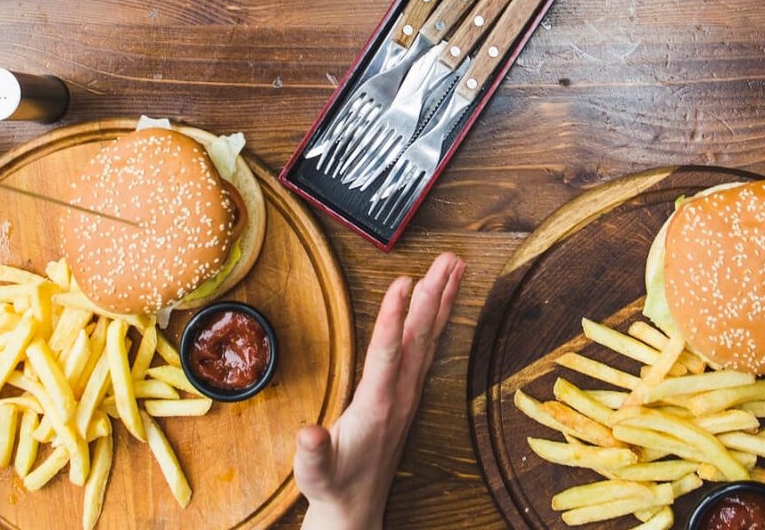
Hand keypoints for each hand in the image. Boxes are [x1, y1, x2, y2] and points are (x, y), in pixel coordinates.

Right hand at [296, 252, 464, 529]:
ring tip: (454, 268)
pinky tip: (440, 303)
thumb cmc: (333, 484)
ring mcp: (407, 392)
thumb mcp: (315, 472)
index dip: (395, 317)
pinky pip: (426, 348)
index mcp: (377, 405)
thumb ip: (314, 453)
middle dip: (433, 295)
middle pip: (419, 337)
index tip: (404, 283)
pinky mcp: (407, 393)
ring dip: (442, 301)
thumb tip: (310, 434)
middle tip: (447, 260)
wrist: (355, 507)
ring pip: (428, 338)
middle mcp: (399, 394)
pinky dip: (436, 320)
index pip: (387, 353)